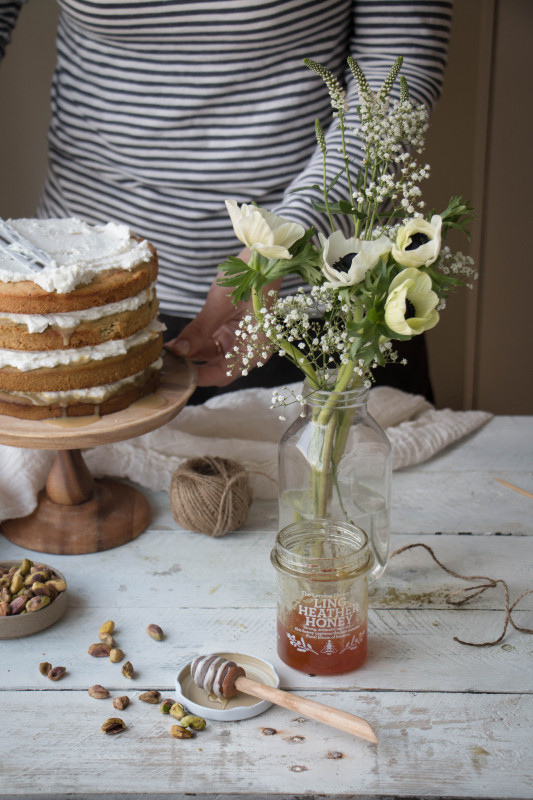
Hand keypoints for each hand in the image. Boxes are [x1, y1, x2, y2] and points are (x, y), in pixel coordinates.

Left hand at [166, 248, 278, 386]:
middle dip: (191, 367)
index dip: (198, 378)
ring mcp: (240, 340)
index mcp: (255, 348)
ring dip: (190, 355)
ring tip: (166, 354)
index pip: (223, 374)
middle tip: (165, 367)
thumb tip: (179, 351)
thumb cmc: (249, 277)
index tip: (175, 377)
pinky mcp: (232, 330)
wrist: (264, 255)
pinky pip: (211, 343)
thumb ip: (199, 330)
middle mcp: (249, 349)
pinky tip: (176, 343)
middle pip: (216, 368)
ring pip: (211, 356)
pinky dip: (195, 343)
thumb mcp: (220, 304)